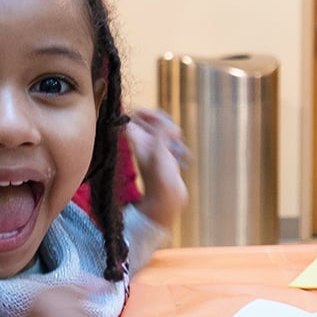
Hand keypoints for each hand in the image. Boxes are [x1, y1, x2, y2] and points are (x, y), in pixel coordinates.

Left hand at [126, 108, 188, 227]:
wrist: (166, 204)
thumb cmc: (160, 182)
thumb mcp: (160, 154)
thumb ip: (161, 135)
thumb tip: (164, 121)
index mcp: (138, 141)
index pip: (132, 117)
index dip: (143, 113)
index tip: (157, 119)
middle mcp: (145, 144)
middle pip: (149, 121)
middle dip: (164, 122)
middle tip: (171, 132)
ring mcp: (156, 150)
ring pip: (164, 131)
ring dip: (175, 136)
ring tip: (178, 148)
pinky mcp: (167, 157)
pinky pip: (173, 144)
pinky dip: (180, 148)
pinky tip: (184, 158)